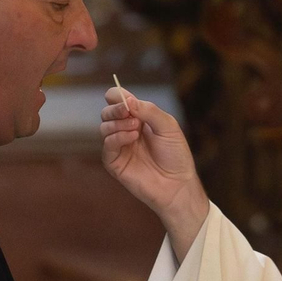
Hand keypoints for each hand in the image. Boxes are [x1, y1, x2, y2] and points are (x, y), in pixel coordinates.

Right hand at [100, 87, 208, 260]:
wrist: (177, 184)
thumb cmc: (175, 155)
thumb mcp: (168, 126)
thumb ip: (149, 110)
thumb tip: (127, 100)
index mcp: (138, 118)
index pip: (117, 100)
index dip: (117, 96)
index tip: (125, 98)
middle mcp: (125, 130)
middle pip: (107, 112)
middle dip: (115, 109)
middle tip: (128, 112)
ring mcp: (119, 147)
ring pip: (104, 127)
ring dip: (118, 123)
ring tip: (136, 129)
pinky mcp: (114, 163)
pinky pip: (107, 145)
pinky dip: (117, 138)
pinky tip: (132, 138)